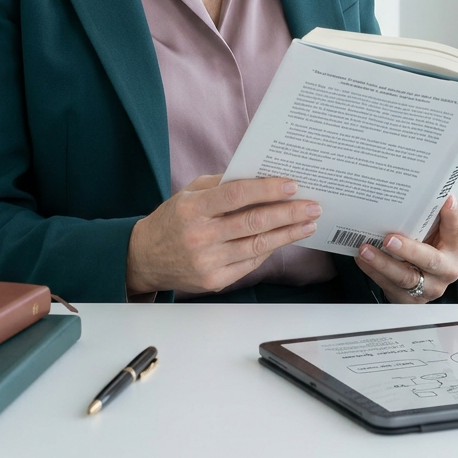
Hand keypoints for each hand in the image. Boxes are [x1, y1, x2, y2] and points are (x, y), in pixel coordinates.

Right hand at [126, 174, 321, 294]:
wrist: (145, 258)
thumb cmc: (172, 219)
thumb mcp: (188, 193)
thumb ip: (221, 185)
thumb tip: (259, 176)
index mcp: (193, 209)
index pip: (236, 196)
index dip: (266, 190)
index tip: (291, 185)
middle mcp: (200, 236)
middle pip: (253, 223)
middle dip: (288, 213)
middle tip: (312, 206)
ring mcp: (208, 262)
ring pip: (257, 246)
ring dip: (287, 234)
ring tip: (308, 223)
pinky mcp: (214, 281)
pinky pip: (250, 263)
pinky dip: (269, 249)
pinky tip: (285, 238)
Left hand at [354, 195, 457, 302]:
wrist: (425, 281)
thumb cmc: (428, 248)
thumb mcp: (434, 232)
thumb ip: (430, 215)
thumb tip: (419, 189)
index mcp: (455, 247)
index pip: (456, 230)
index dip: (453, 217)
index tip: (446, 201)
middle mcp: (446, 269)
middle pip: (430, 260)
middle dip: (409, 250)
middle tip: (390, 239)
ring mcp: (429, 287)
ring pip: (406, 277)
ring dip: (383, 263)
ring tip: (365, 250)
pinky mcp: (410, 299)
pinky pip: (389, 287)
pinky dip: (373, 272)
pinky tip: (362, 259)